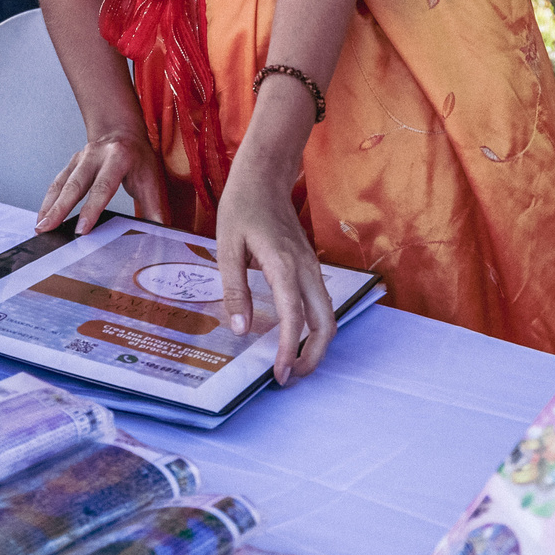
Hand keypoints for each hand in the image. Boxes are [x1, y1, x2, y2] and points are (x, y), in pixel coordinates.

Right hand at [38, 128, 165, 236]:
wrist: (122, 131)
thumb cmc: (138, 158)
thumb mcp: (151, 179)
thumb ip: (155, 207)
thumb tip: (161, 234)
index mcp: (118, 157)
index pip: (103, 187)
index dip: (91, 209)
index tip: (81, 230)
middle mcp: (95, 154)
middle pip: (75, 184)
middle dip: (60, 209)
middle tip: (48, 229)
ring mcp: (80, 157)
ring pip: (61, 183)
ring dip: (49, 206)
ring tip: (40, 228)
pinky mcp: (71, 163)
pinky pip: (57, 183)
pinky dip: (48, 201)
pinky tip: (43, 217)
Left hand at [213, 159, 335, 386]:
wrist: (265, 176)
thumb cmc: (242, 207)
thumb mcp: (226, 247)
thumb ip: (234, 289)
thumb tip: (242, 330)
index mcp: (284, 266)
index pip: (295, 319)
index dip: (290, 351)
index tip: (279, 374)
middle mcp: (306, 269)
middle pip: (326, 324)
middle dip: (313, 357)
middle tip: (289, 378)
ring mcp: (312, 268)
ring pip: (328, 316)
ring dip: (316, 345)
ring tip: (292, 365)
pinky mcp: (310, 267)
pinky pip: (320, 304)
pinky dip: (313, 328)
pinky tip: (294, 339)